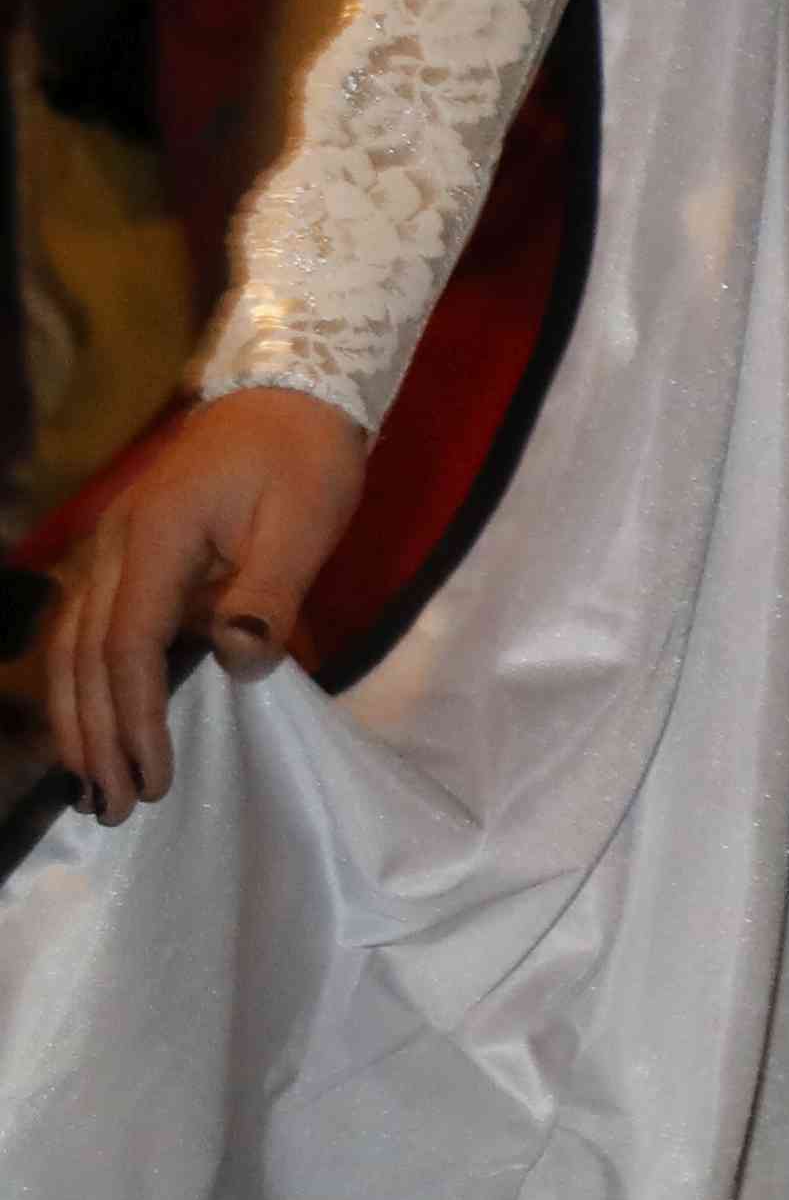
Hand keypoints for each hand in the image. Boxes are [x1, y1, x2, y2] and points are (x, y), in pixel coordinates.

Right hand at [37, 389, 369, 822]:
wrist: (289, 393)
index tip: (153, 776)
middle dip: (94, 735)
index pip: (127, 645)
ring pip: (72, 645)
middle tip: (114, 805)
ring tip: (92, 781)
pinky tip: (92, 720)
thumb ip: (269, 592)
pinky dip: (82, 680)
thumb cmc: (304, 458)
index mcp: (155, 539)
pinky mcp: (123, 554)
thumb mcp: (305, 522)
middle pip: (84, 656)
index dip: (134, 717)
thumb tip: (235, 661)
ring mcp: (111, 548)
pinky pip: (85, 627)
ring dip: (78, 716)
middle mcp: (114, 546)